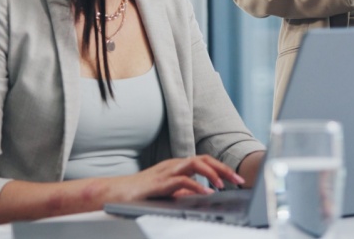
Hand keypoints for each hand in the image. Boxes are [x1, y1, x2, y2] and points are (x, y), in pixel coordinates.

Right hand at [105, 155, 244, 201]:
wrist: (114, 193)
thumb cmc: (140, 193)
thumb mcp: (168, 192)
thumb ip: (183, 192)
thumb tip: (201, 195)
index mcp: (177, 166)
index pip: (205, 161)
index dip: (223, 168)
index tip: (237, 179)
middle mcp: (174, 165)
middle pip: (204, 159)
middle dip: (224, 168)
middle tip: (239, 180)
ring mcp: (166, 171)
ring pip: (195, 164)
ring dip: (213, 173)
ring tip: (225, 184)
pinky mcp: (159, 182)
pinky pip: (181, 180)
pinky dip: (196, 185)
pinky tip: (205, 193)